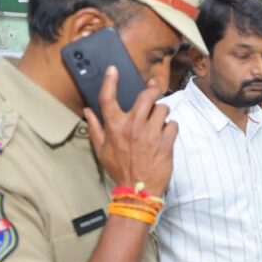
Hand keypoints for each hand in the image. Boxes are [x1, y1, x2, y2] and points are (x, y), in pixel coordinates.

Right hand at [85, 66, 177, 196]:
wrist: (137, 191)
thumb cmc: (120, 170)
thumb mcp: (101, 150)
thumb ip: (95, 128)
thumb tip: (87, 111)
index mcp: (114, 127)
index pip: (108, 98)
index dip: (110, 81)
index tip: (113, 70)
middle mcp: (132, 127)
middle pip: (145, 96)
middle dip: (152, 90)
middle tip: (155, 90)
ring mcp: (150, 134)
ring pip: (162, 109)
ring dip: (163, 112)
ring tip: (160, 120)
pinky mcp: (165, 142)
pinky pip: (173, 124)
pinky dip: (171, 127)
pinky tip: (167, 134)